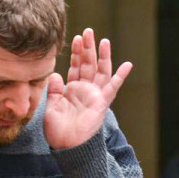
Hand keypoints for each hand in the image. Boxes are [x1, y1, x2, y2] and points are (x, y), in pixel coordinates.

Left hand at [44, 28, 132, 150]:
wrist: (67, 146)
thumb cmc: (57, 131)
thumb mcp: (50, 107)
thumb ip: (53, 90)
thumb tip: (55, 74)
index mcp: (72, 90)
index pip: (74, 66)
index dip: (75, 52)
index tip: (75, 38)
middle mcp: (85, 90)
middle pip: (88, 64)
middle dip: (88, 48)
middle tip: (88, 31)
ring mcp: (95, 95)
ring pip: (100, 71)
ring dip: (102, 56)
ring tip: (103, 40)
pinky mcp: (102, 102)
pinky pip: (112, 87)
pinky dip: (120, 76)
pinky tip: (127, 64)